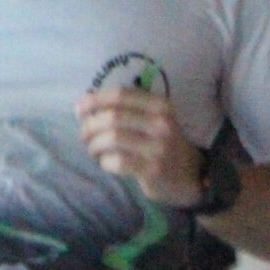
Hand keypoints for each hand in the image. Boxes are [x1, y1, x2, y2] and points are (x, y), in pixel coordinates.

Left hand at [75, 88, 201, 206]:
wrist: (191, 175)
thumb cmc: (163, 143)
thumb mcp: (155, 118)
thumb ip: (128, 109)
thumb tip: (85, 104)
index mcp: (160, 105)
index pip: (121, 95)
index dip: (95, 100)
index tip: (79, 109)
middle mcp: (161, 123)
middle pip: (113, 117)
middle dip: (90, 126)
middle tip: (84, 135)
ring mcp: (158, 148)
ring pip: (112, 139)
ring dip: (94, 145)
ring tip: (93, 150)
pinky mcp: (152, 170)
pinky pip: (116, 162)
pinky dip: (105, 162)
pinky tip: (106, 163)